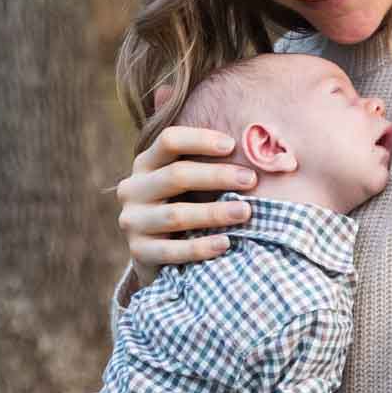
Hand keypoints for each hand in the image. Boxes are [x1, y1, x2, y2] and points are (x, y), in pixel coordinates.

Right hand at [116, 125, 256, 285]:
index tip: (232, 145)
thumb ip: (210, 163)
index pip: (169, 141)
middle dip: (217, 176)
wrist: (157, 252)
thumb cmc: (186, 204)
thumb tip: (259, 148)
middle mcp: (133, 189)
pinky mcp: (139, 252)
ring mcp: (133, 221)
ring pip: (175, 215)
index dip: (201, 140)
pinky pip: (171, 250)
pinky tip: (226, 243)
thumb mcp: (189, 181)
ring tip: (246, 212)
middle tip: (251, 180)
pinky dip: (200, 247)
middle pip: (175, 176)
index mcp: (146, 163)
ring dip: (214, 213)